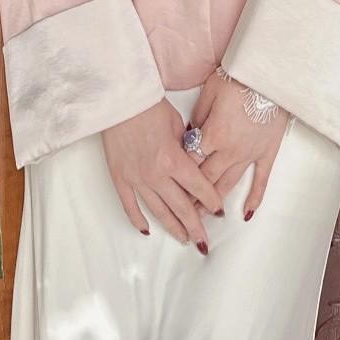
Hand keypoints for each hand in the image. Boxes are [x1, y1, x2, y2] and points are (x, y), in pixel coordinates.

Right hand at [101, 98, 224, 247]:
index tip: (219, 211)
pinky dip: (138, 220)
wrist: (120, 98)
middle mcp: (157, 174)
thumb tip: (195, 165)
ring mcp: (137, 178)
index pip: (200, 189)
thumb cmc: (150, 105)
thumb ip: (187, 149)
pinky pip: (130, 205)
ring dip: (173, 227)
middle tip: (204, 241)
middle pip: (181, 207)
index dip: (212, 202)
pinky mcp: (120, 177)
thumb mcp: (178, 126)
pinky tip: (147, 230)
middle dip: (196, 226)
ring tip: (184, 239)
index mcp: (174, 160)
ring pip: (158, 211)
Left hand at [188, 69, 290, 217]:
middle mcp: (229, 150)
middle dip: (192, 197)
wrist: (270, 74)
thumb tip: (189, 135)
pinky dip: (254, 199)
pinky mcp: (267, 153)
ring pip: (228, 184)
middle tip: (182, 212)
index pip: (190, 162)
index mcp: (212, 135)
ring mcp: (249, 154)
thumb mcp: (209, 93)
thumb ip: (197, 117)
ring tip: (204, 217)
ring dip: (215, 202)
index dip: (179, 177)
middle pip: (206, 180)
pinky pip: (260, 181)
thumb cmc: (238, 78)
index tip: (171, 188)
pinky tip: (246, 214)